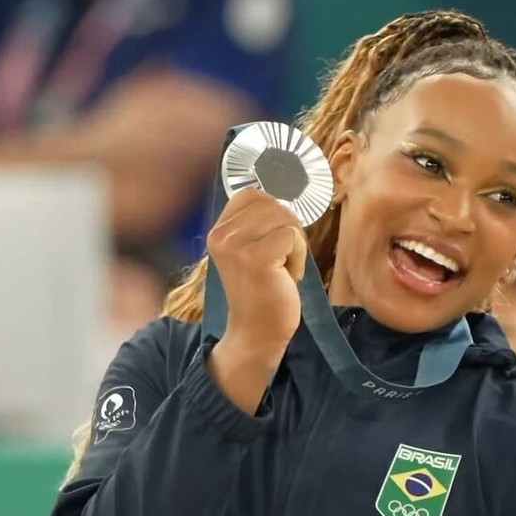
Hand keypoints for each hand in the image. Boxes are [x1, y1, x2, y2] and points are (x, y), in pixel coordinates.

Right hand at [204, 188, 306, 412]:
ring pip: (286, 219)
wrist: (257, 331)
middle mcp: (221, 235)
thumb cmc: (262, 289)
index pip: (252, 193)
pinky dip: (297, 257)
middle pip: (273, 204)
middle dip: (288, 230)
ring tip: (281, 268)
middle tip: (279, 259)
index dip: (274, 208)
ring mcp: (236, 247)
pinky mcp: (256, 259)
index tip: (277, 236)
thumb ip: (259, 221)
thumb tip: (286, 184)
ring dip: (294, 244)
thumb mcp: (251, 249)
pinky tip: (285, 277)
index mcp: (218, 230)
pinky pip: (292, 237)